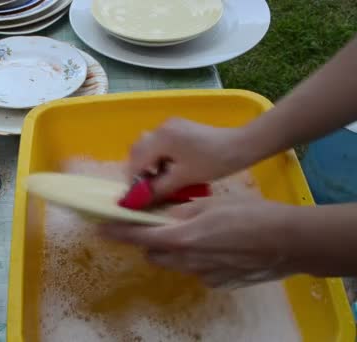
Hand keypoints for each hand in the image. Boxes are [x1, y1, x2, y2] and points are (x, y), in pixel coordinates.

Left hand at [100, 196, 297, 287]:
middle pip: (154, 253)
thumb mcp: (211, 204)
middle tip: (160, 224)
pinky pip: (195, 270)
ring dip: (173, 249)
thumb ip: (180, 211)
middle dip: (150, 240)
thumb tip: (159, 212)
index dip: (117, 232)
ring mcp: (203, 275)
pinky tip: (218, 246)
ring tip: (196, 233)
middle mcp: (187, 262)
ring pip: (174, 263)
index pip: (138, 236)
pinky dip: (196, 258)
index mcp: (182, 238)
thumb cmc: (250, 215)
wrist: (289, 242)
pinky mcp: (218, 283)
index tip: (100, 228)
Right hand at [129, 118, 250, 199]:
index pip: (136, 161)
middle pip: (138, 151)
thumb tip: (137, 200)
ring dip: (149, 164)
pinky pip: (159, 143)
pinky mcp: (178, 127)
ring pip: (148, 147)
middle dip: (139, 171)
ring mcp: (170, 125)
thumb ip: (157, 188)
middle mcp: (161, 128)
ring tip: (161, 180)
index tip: (137, 197)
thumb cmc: (213, 162)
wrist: (241, 145)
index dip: (134, 180)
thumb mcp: (183, 178)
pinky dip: (159, 157)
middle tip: (148, 189)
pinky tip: (171, 169)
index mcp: (161, 138)